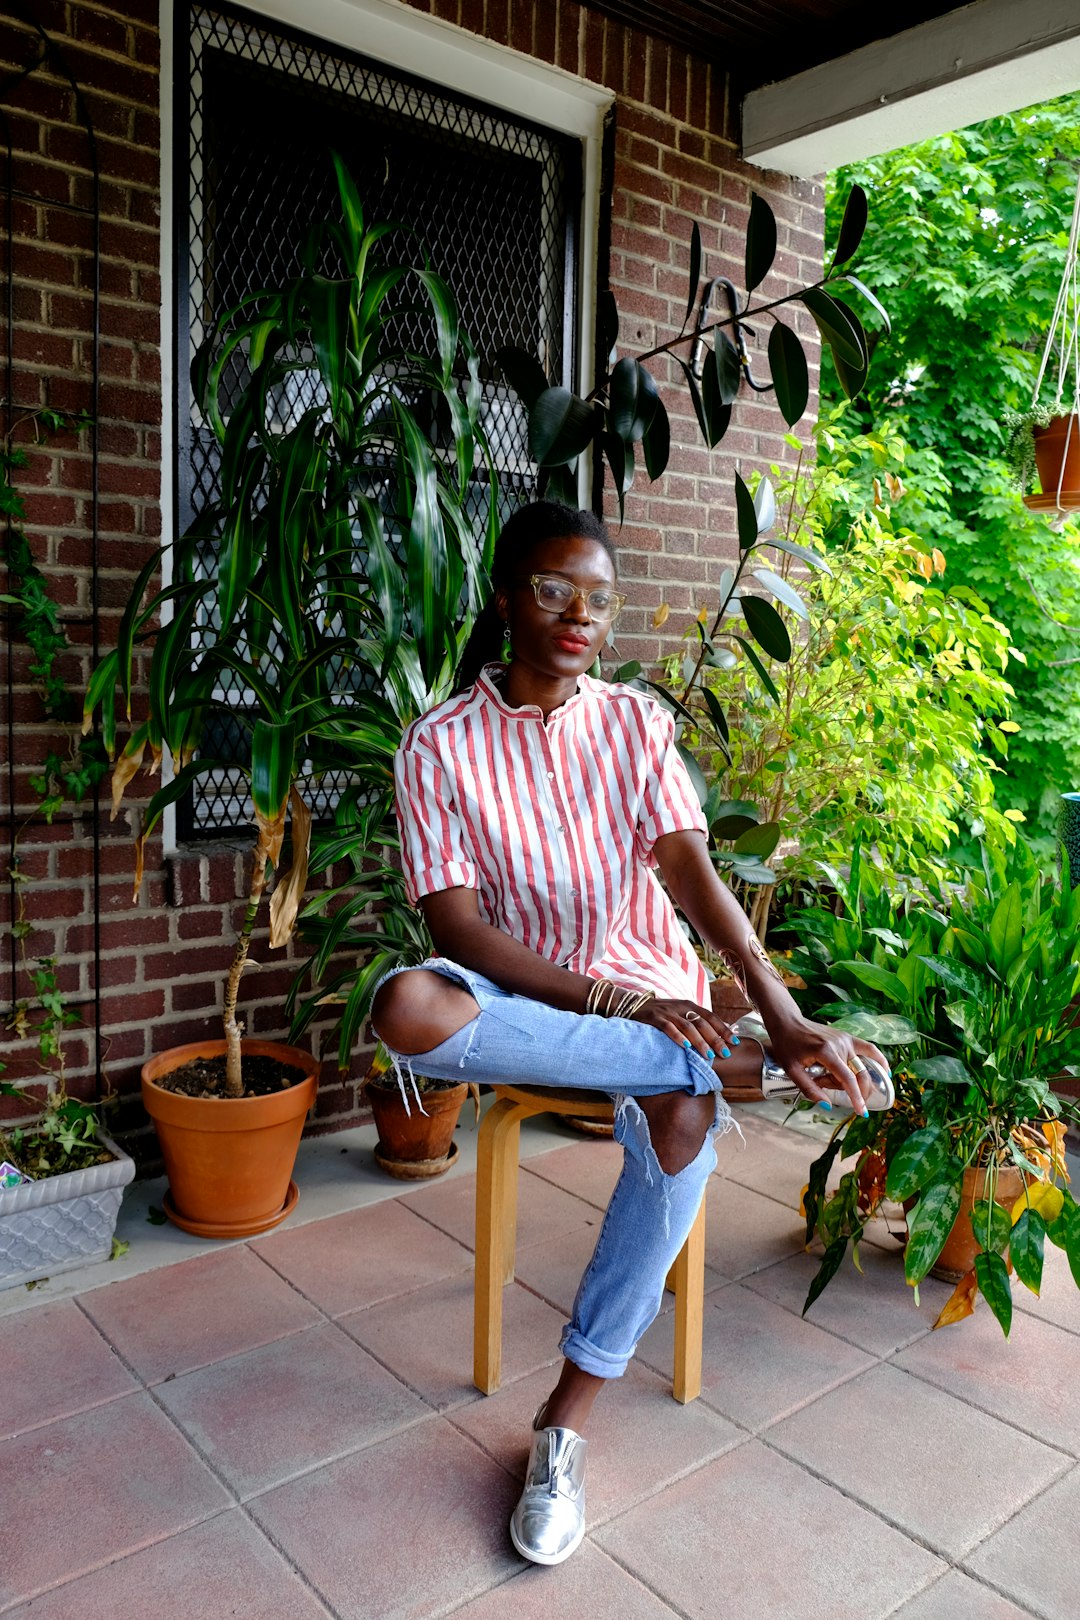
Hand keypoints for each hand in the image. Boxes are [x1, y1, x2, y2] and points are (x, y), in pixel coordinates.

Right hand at [629, 997, 739, 1062]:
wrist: (634, 1005)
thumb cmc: (662, 1014)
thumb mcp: (680, 1014)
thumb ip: (697, 1021)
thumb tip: (720, 1035)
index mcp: (689, 1005)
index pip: (711, 1017)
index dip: (723, 1029)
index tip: (735, 1042)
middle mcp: (680, 1007)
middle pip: (702, 1023)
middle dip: (715, 1039)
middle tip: (724, 1053)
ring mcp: (667, 1012)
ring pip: (687, 1026)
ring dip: (699, 1041)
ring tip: (708, 1055)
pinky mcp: (654, 1018)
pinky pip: (668, 1027)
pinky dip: (677, 1037)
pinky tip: (685, 1046)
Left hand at [764, 1014, 889, 1110]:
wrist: (788, 1022)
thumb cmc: (787, 1045)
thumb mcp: (792, 1070)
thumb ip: (810, 1089)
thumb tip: (828, 1105)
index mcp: (826, 1052)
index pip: (847, 1078)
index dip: (856, 1097)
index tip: (861, 1112)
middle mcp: (840, 1044)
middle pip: (857, 1074)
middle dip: (853, 1090)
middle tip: (830, 1090)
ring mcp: (846, 1039)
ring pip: (860, 1066)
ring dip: (853, 1080)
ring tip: (835, 1081)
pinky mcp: (848, 1037)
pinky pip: (869, 1049)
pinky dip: (878, 1060)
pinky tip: (885, 1070)